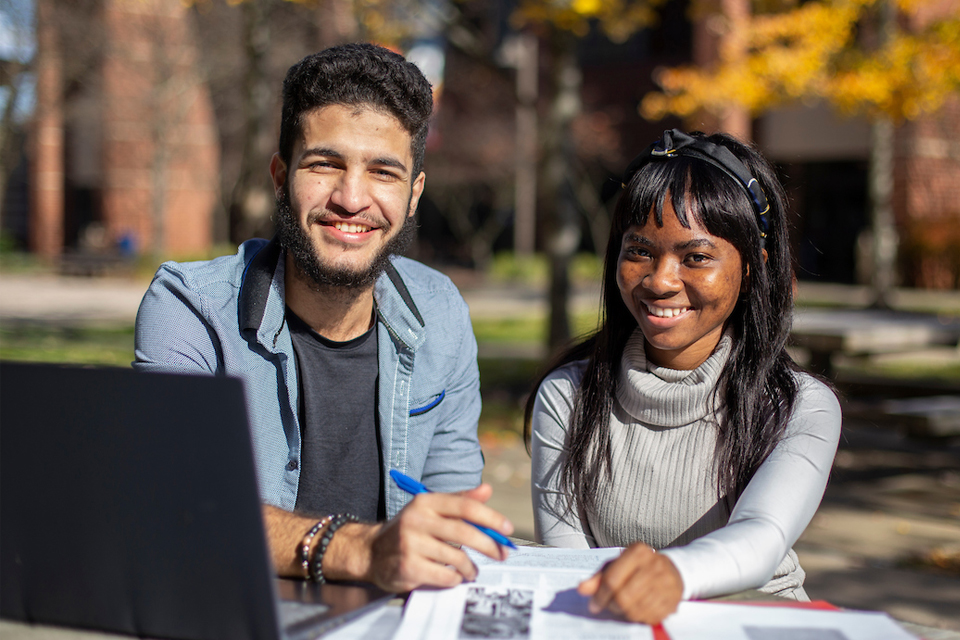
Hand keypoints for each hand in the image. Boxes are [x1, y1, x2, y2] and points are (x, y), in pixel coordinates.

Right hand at [325, 483, 512, 591]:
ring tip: (471, 570)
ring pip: (456, 558)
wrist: (371, 552)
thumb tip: (487, 490)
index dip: (490, 517)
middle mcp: (416, 520)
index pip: (464, 506)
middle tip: (502, 554)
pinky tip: (453, 576)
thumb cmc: (409, 529)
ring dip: (470, 567)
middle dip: (488, 545)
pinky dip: (455, 578)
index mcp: (425, 502)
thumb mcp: (431, 509)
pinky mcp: (408, 567)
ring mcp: (410, 544)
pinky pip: (444, 576)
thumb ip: (460, 501)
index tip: (507, 528)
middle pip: (463, 532)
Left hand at [577, 543, 682, 624]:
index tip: (593, 605)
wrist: (672, 570)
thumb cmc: (638, 567)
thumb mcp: (617, 565)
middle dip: (612, 606)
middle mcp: (654, 565)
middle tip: (609, 607)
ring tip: (624, 607)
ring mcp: (667, 583)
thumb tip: (581, 589)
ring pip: (636, 610)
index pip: (612, 579)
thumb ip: (598, 577)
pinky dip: (640, 617)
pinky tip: (638, 609)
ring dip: (625, 613)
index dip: (600, 595)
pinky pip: (650, 617)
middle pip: (624, 597)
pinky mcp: (674, 600)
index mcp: (638, 552)